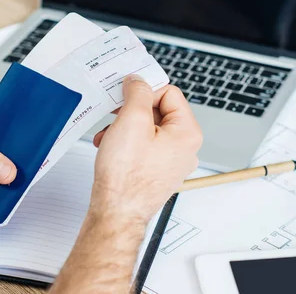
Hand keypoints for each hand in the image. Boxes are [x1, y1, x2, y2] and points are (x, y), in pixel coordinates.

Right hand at [91, 76, 202, 222]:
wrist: (116, 213)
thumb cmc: (127, 178)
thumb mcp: (132, 121)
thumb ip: (138, 93)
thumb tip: (138, 81)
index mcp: (187, 133)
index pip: (169, 93)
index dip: (145, 91)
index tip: (126, 94)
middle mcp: (185, 149)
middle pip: (159, 111)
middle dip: (132, 111)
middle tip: (114, 113)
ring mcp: (172, 162)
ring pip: (148, 129)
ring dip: (125, 127)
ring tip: (108, 135)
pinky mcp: (157, 172)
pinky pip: (144, 147)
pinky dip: (126, 143)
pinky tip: (110, 148)